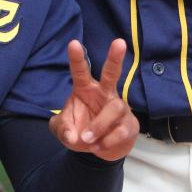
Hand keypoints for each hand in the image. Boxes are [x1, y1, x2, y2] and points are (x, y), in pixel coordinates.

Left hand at [49, 39, 138, 161]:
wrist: (100, 149)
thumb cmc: (80, 130)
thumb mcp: (64, 131)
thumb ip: (62, 130)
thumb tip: (72, 134)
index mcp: (85, 89)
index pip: (81, 71)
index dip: (77, 58)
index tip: (73, 43)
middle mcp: (104, 94)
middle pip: (112, 73)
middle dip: (115, 58)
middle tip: (119, 42)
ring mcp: (119, 107)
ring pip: (115, 108)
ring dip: (99, 125)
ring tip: (87, 139)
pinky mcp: (129, 124)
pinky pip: (121, 130)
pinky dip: (107, 141)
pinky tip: (97, 147)